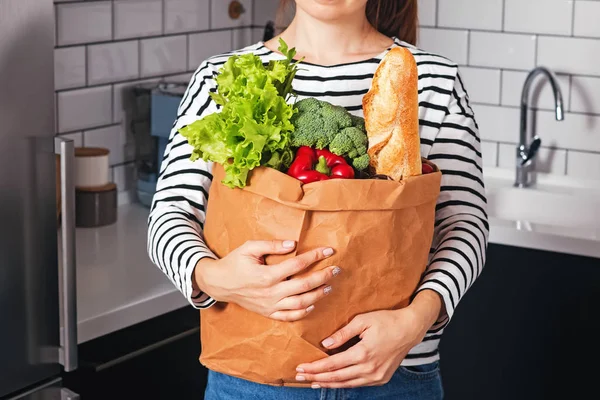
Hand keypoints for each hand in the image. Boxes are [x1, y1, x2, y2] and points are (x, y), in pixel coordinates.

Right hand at [194, 240, 340, 321]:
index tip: (329, 250)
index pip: (297, 265)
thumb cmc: (234, 262)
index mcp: (267, 275)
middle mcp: (270, 293)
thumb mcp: (249, 248)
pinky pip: (289, 317)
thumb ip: (271, 245)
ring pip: (300, 304)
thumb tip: (292, 244)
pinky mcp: (268, 313)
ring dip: (318, 295)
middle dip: (323, 276)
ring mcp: (269, 305)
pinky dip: (303, 312)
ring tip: (329, 286)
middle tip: (337, 269)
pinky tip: (313, 304)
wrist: (219, 283)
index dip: (315, 256)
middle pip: (304, 285)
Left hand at [295, 290, 441, 387]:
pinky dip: (344, 383)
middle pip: (336, 378)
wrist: (410, 328)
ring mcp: (376, 376)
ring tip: (313, 383)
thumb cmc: (387, 320)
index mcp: (363, 353)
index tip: (301, 367)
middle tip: (300, 377)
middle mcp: (369, 369)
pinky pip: (358, 384)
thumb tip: (325, 344)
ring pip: (347, 384)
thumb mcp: (363, 321)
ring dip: (328, 384)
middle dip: (316, 378)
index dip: (315, 368)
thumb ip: (343, 333)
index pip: (332, 365)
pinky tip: (333, 381)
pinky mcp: (381, 378)